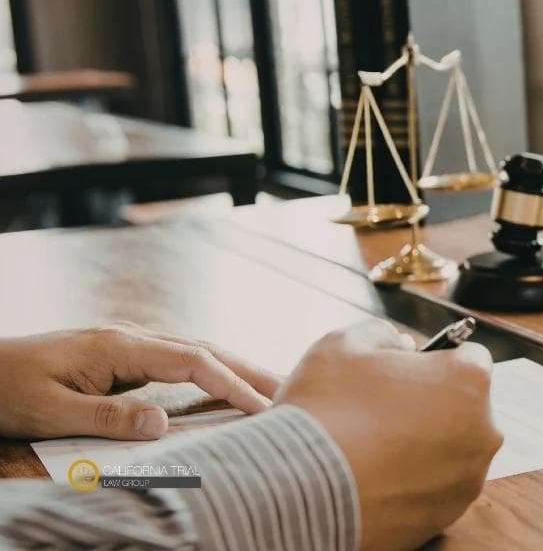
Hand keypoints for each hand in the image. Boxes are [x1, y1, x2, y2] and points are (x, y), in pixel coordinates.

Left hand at [0, 324, 278, 439]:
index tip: (264, 406)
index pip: (193, 361)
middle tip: (294, 388)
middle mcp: (130, 339)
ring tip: (272, 388)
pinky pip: (179, 363)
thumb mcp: (51, 411)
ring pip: (196, 352)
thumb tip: (163, 424)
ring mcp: (128, 346)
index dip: (232, 383)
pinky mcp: (122, 358)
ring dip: (235, 369)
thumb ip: (107, 418)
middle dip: (250, 369)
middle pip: (205, 349)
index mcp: (119, 347)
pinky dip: (211, 373)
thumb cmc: (9, 389)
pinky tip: (224, 387)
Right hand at [276, 321, 502, 550]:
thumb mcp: (344, 344)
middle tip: (381, 409)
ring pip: (450, 450)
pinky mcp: (445, 517)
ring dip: (422, 444)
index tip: (406, 370)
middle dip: (431, 403)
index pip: (469, 357)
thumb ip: (382, 334)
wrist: (296, 492)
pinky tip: (372, 475)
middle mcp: (482, 432)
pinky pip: (433, 488)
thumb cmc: (324, 410)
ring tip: (371, 445)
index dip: (435, 359)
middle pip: (463, 406)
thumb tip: (399, 345)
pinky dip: (410, 480)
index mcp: (468, 381)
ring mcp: (466, 480)